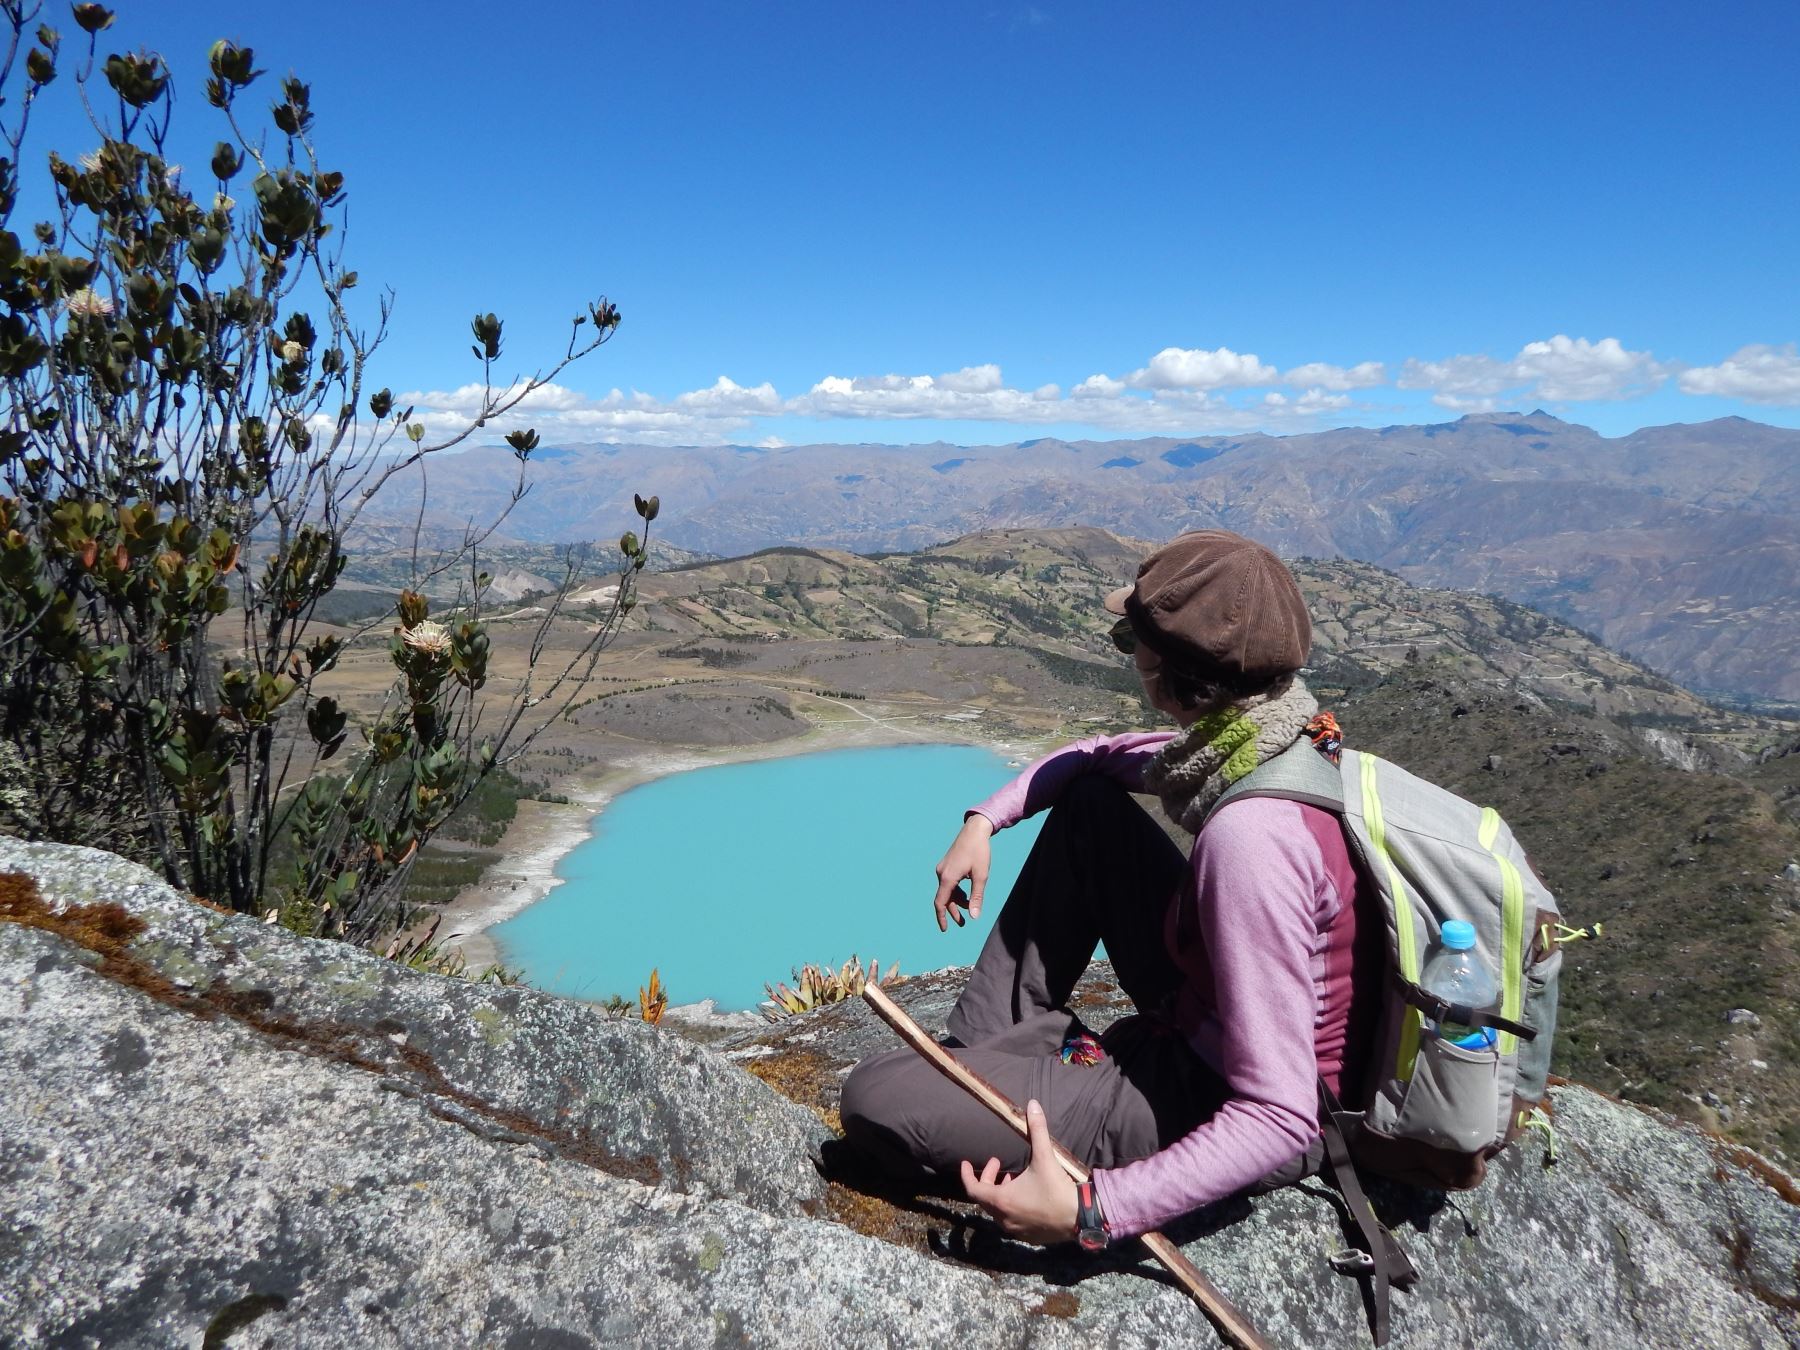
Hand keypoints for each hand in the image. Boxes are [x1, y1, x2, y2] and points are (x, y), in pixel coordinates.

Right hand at [933, 813, 992, 931]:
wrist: (975, 830)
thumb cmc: (979, 851)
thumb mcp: (981, 876)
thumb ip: (977, 897)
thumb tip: (974, 916)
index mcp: (948, 878)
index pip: (940, 902)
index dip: (942, 917)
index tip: (945, 929)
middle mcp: (941, 873)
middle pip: (944, 898)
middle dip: (953, 912)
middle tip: (963, 923)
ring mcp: (943, 869)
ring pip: (947, 891)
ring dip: (957, 901)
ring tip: (969, 908)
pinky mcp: (947, 865)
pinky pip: (949, 883)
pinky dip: (957, 892)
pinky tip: (967, 895)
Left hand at [959, 1099, 1078, 1245]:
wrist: (1080, 1217)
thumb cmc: (1057, 1187)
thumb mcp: (1044, 1157)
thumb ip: (1037, 1130)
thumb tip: (1032, 1104)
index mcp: (1001, 1200)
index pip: (973, 1189)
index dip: (967, 1175)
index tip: (966, 1164)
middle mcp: (1004, 1218)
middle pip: (985, 1199)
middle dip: (987, 1179)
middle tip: (997, 1164)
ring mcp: (1016, 1230)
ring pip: (998, 1211)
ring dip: (1000, 1193)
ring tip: (1011, 1178)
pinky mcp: (1029, 1237)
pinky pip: (1012, 1221)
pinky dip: (1011, 1207)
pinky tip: (1025, 1197)